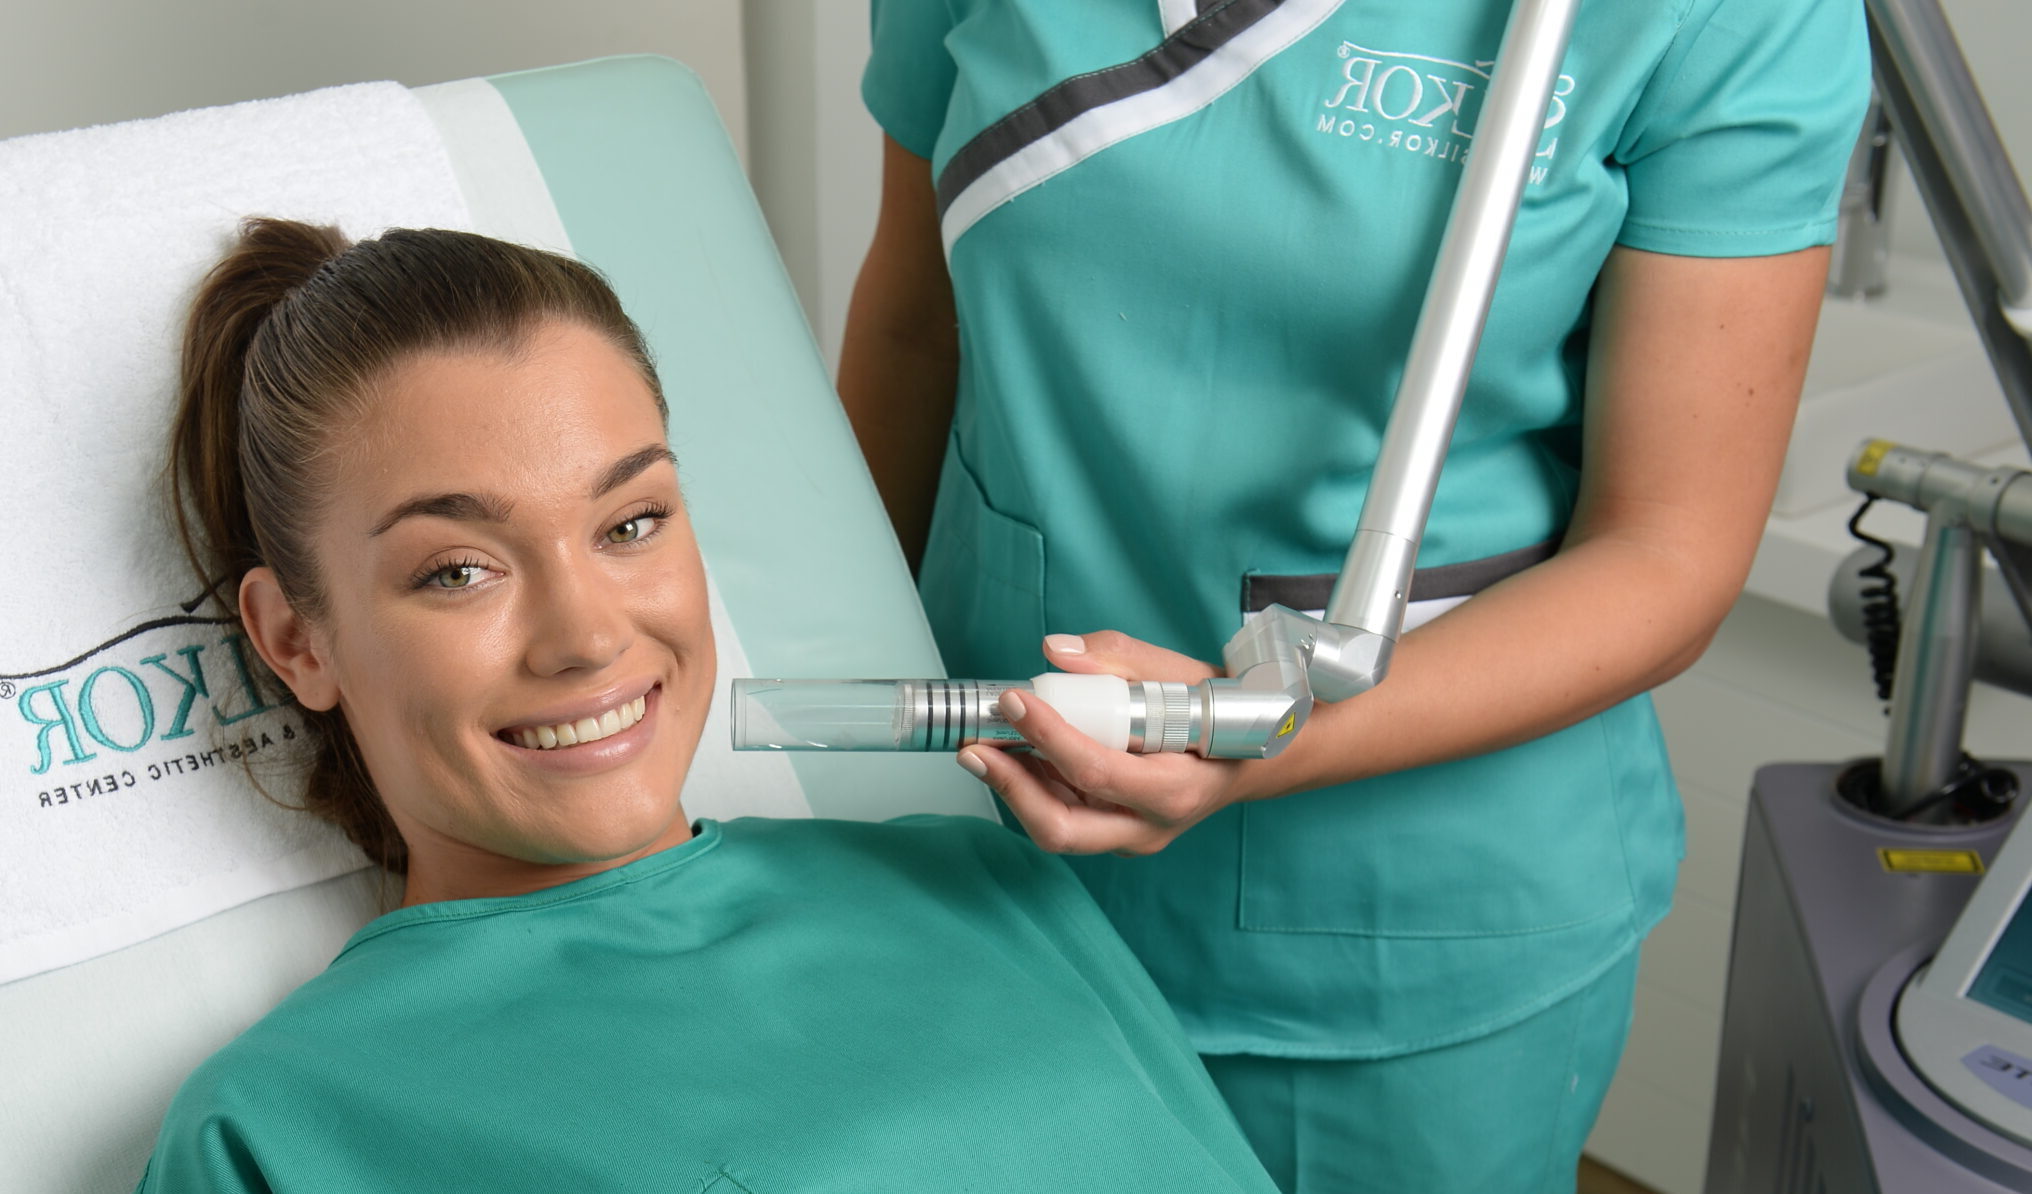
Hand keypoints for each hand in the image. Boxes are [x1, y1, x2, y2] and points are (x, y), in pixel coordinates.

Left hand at [957, 631, 1246, 855]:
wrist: (1249, 756)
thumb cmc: (1216, 712)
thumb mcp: (1180, 674)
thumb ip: (1118, 658)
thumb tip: (1054, 650)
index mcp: (1175, 788)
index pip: (1096, 771)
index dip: (1047, 735)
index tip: (1013, 699)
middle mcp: (1149, 826)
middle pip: (1062, 828)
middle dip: (1010, 788)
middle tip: (975, 748)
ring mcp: (1129, 836)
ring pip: (1055, 828)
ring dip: (1012, 788)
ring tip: (985, 745)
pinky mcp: (1112, 833)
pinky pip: (1062, 818)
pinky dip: (1031, 788)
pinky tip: (1014, 754)